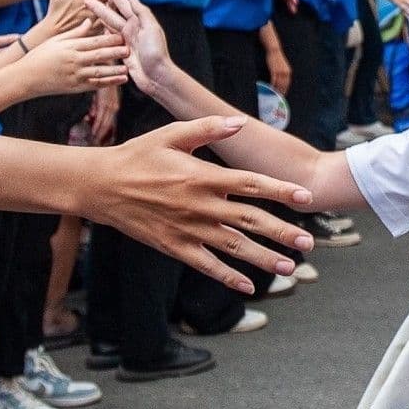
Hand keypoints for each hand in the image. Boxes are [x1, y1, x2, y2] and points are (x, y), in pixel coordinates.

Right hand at [19, 21, 130, 97]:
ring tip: (128, 68)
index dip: (109, 38)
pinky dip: (109, 82)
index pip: (93, 40)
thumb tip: (90, 21)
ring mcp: (75, 75)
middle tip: (130, 49)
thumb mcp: (57, 40)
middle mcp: (74, 61)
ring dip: (115, 70)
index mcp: (70, 47)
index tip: (123, 34)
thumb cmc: (41, 55)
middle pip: (99, 55)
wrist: (27, 77)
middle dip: (115, 52)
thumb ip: (75, 32)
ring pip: (99, 72)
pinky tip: (120, 80)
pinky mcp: (76, 87)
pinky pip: (95, 85)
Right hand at [85, 0, 177, 98]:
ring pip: (109, 24)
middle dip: (100, 5)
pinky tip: (95, 27)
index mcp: (139, 22)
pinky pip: (109, 39)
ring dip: (99, 16)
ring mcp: (126, 40)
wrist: (157, 76)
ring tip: (88, 9)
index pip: (124, 4)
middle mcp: (132, 29)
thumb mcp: (151, 29)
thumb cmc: (156, 53)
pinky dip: (102, 31)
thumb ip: (142, 12)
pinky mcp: (121, 51)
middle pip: (112, 14)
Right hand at [87, 118, 317, 292]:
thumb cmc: (136, 156)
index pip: (251, 184)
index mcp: (203, 176)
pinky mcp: (174, 246)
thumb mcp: (170, 134)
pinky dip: (227, 276)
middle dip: (282, 232)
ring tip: (290, 267)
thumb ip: (208, 128)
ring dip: (263, 258)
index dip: (280, 191)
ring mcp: (188, 229)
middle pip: (250, 220)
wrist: (100, 186)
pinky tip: (247, 286)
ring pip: (233, 247)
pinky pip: (206, 265)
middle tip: (309, 242)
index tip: (306, 198)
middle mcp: (200, 205)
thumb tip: (239, 122)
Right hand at [88, 85, 120, 144]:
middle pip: (108, 125)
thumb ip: (96, 106)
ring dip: (100, 132)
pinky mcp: (105, 102)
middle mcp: (114, 106)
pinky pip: (101, 116)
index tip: (100, 139)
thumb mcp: (100, 96)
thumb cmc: (102, 80)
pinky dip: (98, 125)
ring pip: (105, 123)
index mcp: (113, 106)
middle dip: (102, 135)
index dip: (105, 132)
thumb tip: (92, 115)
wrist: (106, 68)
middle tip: (97, 143)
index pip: (109, 123)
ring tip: (94, 140)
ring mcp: (110, 104)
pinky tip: (94, 131)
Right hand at [264, 46, 291, 95]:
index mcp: (288, 72)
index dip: (284, 90)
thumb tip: (280, 80)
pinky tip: (270, 89)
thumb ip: (282, 73)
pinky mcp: (274, 71)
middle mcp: (285, 73)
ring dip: (275, 90)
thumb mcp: (282, 66)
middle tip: (277, 98)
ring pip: (278, 84)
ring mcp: (280, 72)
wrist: (274, 50)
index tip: (282, 95)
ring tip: (272, 95)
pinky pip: (273, 80)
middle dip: (280, 92)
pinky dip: (272, 85)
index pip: (287, 84)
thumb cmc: (276, 58)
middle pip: (283, 85)